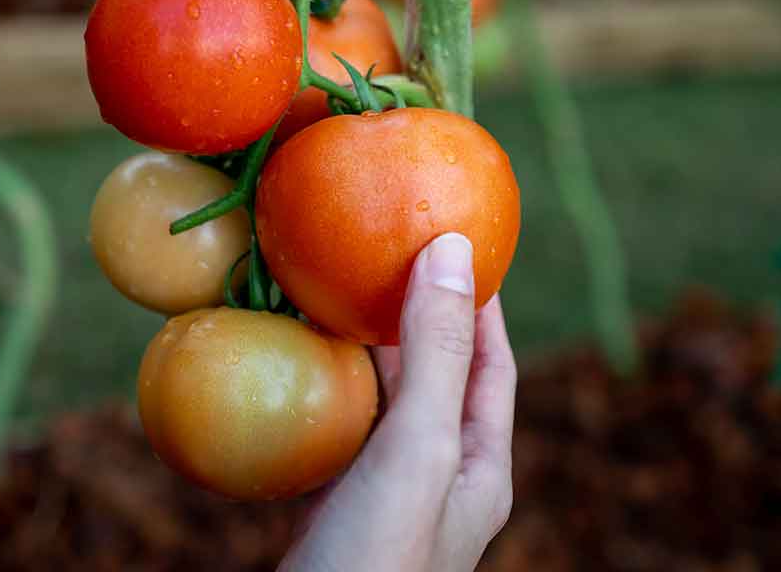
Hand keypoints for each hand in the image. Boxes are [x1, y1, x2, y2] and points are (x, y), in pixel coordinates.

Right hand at [280, 233, 516, 571]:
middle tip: (376, 255)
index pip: (491, 363)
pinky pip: (335, 433)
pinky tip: (289, 369)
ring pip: (380, 403)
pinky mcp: (336, 510)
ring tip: (328, 295)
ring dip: (359, 351)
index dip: (478, 301)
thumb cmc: (375, 557)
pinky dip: (317, 392)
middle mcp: (439, 479)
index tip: (453, 240)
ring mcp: (387, 497)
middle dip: (410, 316)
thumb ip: (435, 354)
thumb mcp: (416, 449)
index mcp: (479, 466)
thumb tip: (455, 249)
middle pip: (435, 376)